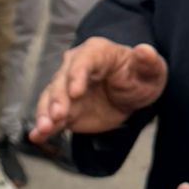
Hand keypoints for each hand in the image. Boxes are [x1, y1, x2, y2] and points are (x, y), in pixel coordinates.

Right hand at [33, 37, 166, 140]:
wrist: (132, 93)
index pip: (82, 62)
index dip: (77, 76)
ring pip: (51, 99)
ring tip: (43, 129)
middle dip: (57, 99)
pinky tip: (37, 137)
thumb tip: (145, 50)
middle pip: (61, 81)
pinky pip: (51, 117)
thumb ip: (148, 61)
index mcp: (95, 53)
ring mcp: (66, 89)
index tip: (76, 92)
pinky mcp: (65, 109)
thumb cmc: (140, 76)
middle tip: (57, 115)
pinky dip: (43, 127)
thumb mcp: (151, 70)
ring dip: (45, 113)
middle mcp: (74, 68)